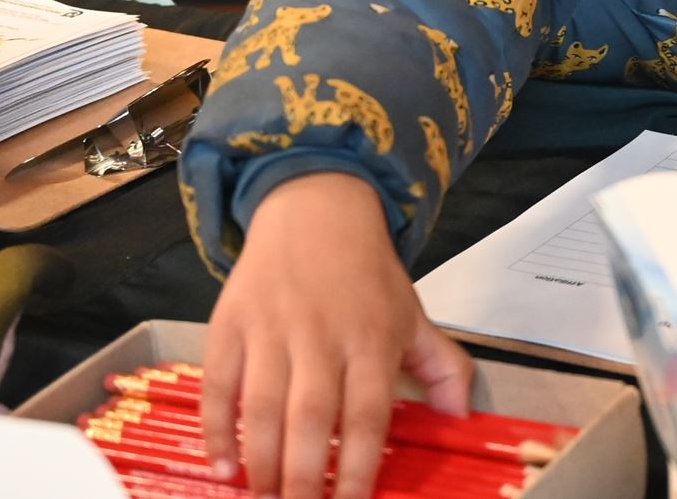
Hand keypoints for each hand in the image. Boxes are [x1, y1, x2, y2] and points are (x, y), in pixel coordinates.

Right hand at [202, 170, 474, 498]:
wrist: (317, 208)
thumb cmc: (366, 275)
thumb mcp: (413, 315)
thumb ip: (443, 367)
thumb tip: (459, 418)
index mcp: (371, 339)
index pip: (367, 415)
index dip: (357, 467)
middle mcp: (321, 336)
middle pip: (310, 418)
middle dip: (302, 477)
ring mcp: (272, 328)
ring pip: (262, 406)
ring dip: (260, 462)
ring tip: (263, 498)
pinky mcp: (230, 323)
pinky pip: (218, 385)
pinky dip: (217, 430)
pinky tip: (223, 467)